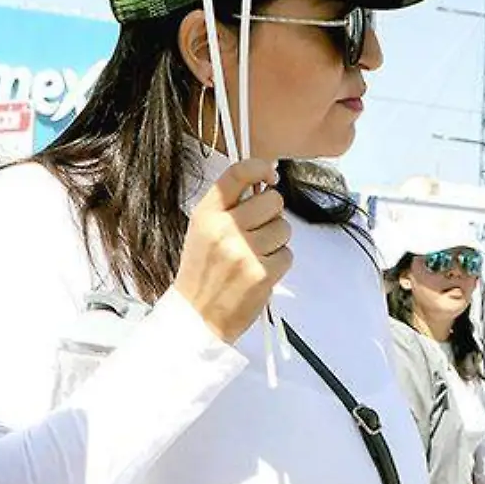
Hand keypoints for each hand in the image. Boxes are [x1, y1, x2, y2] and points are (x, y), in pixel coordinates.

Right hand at [172, 159, 292, 343]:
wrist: (196, 316)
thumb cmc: (202, 271)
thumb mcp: (203, 230)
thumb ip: (229, 206)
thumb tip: (265, 185)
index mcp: (207, 214)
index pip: (238, 173)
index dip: (260, 168)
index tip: (270, 176)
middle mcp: (225, 228)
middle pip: (272, 200)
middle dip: (272, 214)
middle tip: (258, 231)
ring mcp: (244, 251)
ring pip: (284, 228)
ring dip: (276, 241)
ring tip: (255, 256)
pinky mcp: (262, 273)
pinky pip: (287, 255)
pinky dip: (278, 263)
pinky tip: (259, 272)